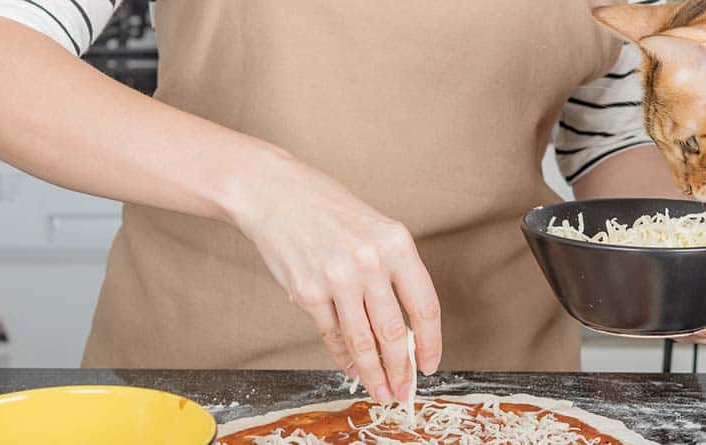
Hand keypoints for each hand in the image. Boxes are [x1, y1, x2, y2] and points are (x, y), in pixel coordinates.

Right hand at [226, 157, 440, 403]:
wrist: (274, 192)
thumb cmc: (328, 210)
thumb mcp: (375, 230)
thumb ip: (393, 273)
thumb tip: (406, 330)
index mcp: (397, 244)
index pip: (425, 306)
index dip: (431, 343)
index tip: (429, 365)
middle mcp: (370, 261)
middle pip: (394, 332)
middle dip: (400, 370)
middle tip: (403, 392)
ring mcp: (336, 278)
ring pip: (362, 340)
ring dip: (373, 373)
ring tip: (381, 391)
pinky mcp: (306, 291)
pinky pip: (331, 334)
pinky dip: (343, 356)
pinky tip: (351, 368)